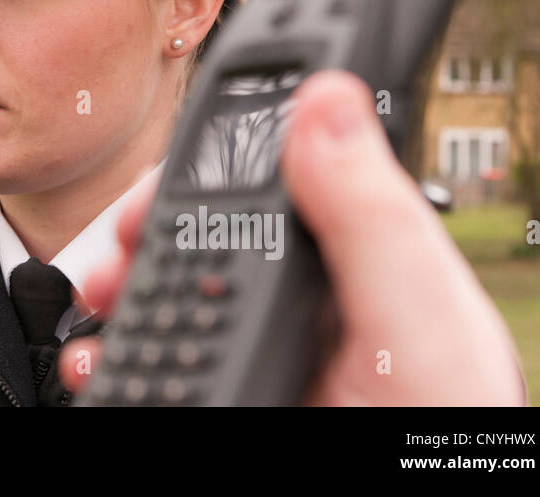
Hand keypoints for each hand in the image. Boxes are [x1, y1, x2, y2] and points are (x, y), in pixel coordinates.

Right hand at [60, 70, 526, 404]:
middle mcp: (304, 297)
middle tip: (119, 237)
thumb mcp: (420, 328)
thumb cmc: (439, 437)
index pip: (281, 171)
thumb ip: (375, 219)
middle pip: (203, 227)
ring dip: (116, 283)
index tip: (168, 163)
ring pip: (165, 288)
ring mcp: (259, 345)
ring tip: (101, 297)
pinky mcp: (222, 388)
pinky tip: (101, 357)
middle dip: (144, 223)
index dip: (218, 154)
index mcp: (359, 256)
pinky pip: (149, 354)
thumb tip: (326, 102)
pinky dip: (108, 349)